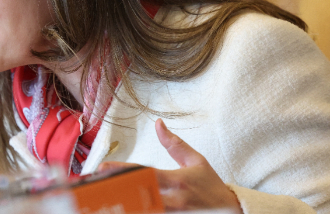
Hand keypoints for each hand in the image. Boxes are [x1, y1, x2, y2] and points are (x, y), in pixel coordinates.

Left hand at [98, 119, 241, 212]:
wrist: (232, 211)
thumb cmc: (211, 186)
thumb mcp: (196, 161)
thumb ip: (175, 145)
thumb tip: (158, 124)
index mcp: (178, 180)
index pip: (146, 173)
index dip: (123, 170)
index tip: (103, 167)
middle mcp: (175, 200)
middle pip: (141, 195)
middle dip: (119, 191)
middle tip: (96, 187)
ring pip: (146, 210)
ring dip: (127, 205)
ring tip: (104, 200)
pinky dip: (140, 210)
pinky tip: (125, 207)